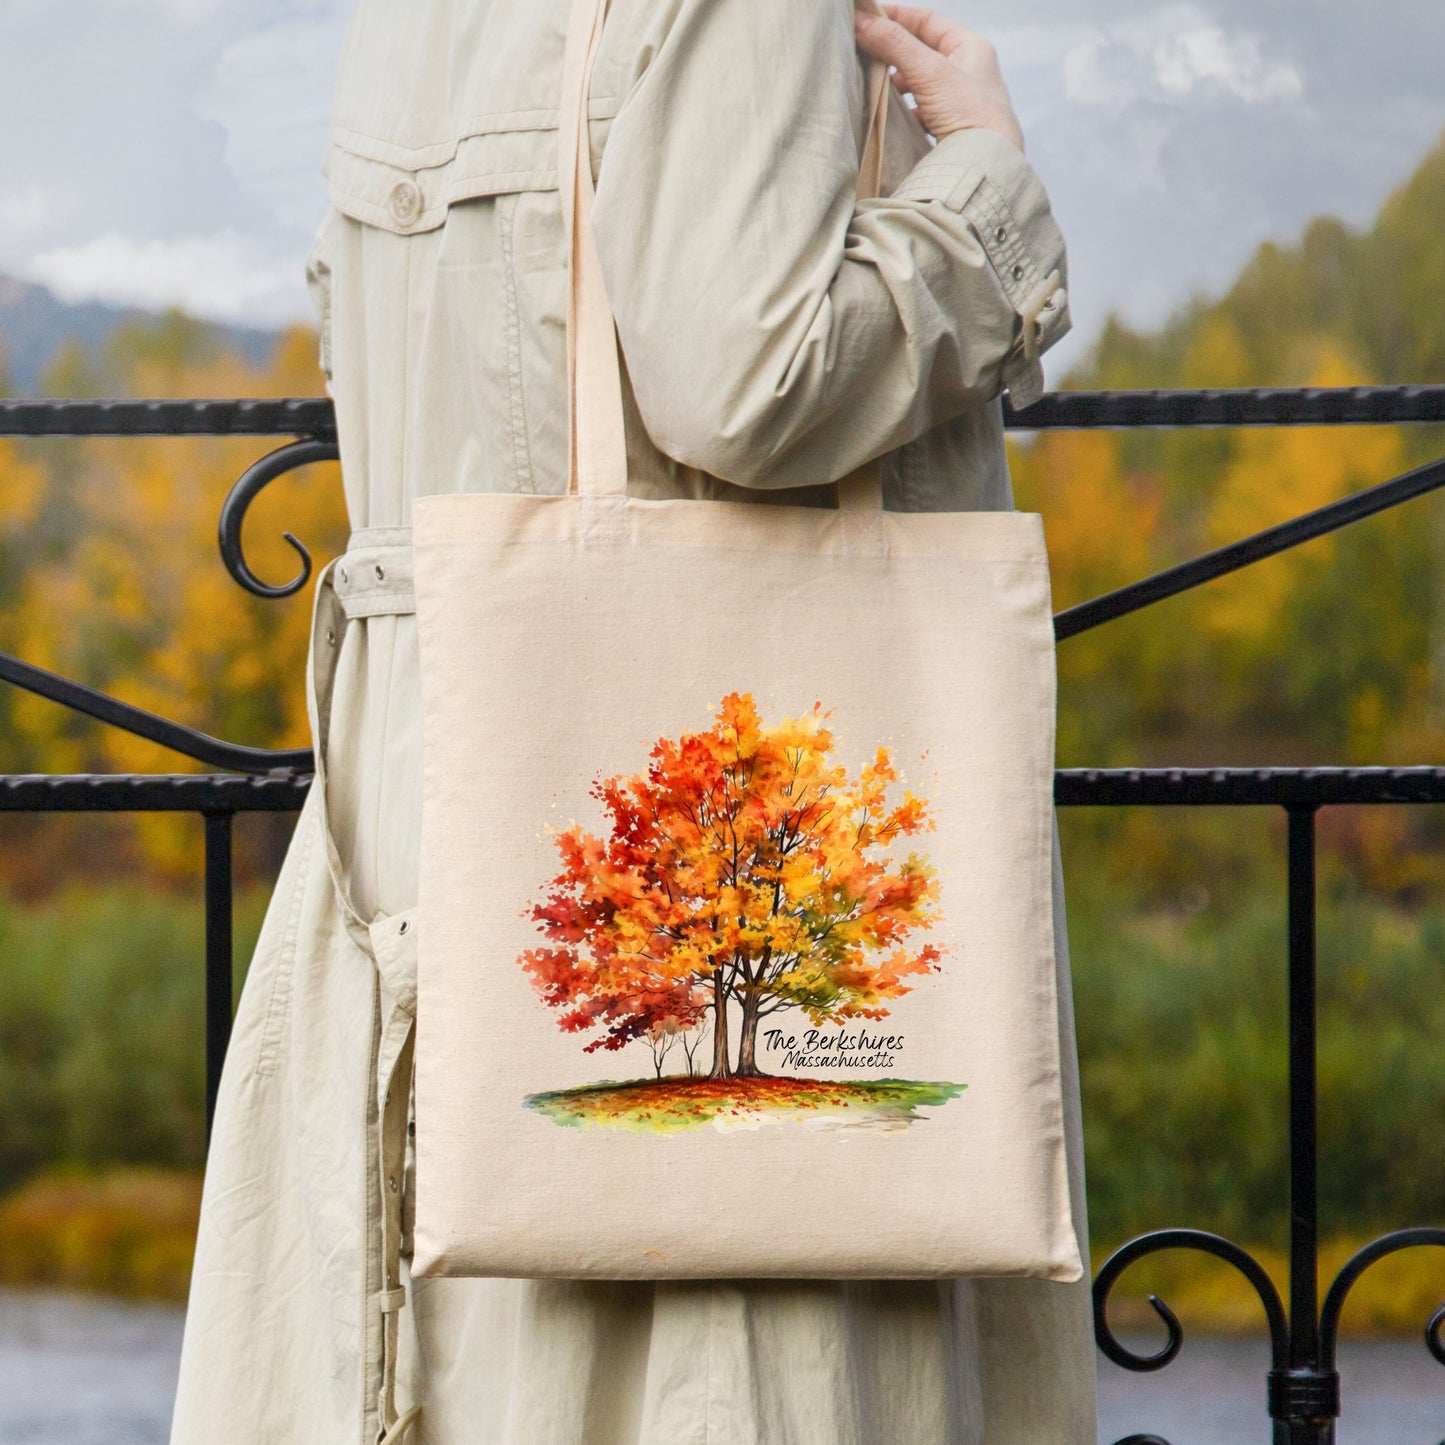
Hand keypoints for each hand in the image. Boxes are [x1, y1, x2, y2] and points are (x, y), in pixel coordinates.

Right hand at [854, 4, 1024, 152]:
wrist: (989, 168)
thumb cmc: (971, 115)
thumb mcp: (930, 72)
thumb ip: (895, 45)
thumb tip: (861, 22)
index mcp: (971, 48)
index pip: (927, 20)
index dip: (896, 16)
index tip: (867, 17)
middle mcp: (969, 71)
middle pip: (923, 51)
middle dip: (894, 51)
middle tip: (865, 52)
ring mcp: (962, 102)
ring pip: (923, 83)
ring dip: (900, 83)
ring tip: (877, 86)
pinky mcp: (955, 129)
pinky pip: (925, 112)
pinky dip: (907, 111)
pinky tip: (895, 118)